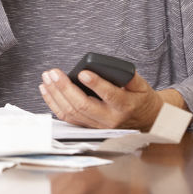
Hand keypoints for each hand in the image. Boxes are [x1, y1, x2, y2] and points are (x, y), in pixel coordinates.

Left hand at [38, 68, 163, 129]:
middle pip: (83, 105)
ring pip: (72, 113)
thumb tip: (111, 66)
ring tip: (47, 78)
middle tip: (54, 72)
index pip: (109, 95)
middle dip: (65, 88)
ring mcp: (98, 125)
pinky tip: (46, 90)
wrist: (145, 121)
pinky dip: (54, 104)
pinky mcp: (88, 127)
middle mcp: (110, 119)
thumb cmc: (140, 99)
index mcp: (125, 106)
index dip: (96, 84)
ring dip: (55, 94)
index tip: (83, 73)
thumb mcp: (141, 85)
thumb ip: (128, 76)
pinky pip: (68, 118)